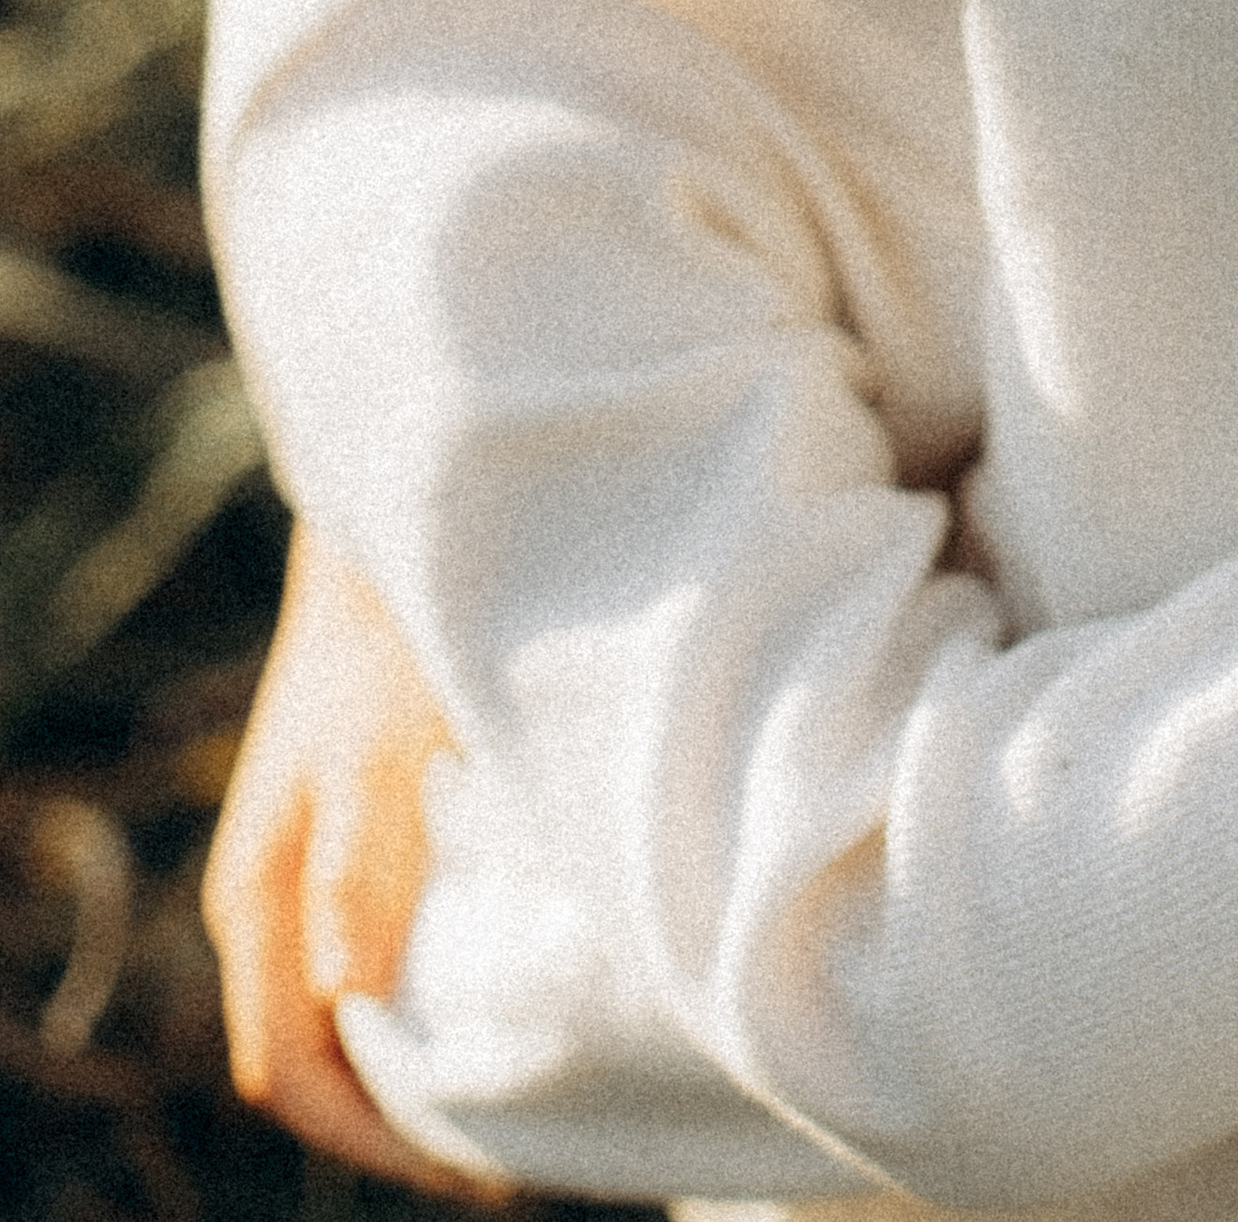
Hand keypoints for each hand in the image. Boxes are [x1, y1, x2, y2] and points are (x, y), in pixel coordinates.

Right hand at [202, 523, 507, 1197]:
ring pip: (331, 1010)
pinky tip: (482, 996)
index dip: (368, 1137)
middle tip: (497, 1150)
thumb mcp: (378, 758)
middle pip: (304, 1057)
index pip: (287, 1071)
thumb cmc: (386, 651)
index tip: (467, 1170)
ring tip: (501, 1090)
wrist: (383, 553)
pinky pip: (353, 955)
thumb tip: (346, 992)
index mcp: (260, 900)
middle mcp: (264, 899)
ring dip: (399, 1061)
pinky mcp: (335, 838)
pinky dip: (406, 999)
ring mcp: (295, 870)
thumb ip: (357, 868)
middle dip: (387, 1118)